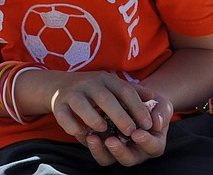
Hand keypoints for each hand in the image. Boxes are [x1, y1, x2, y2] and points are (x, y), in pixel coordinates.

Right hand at [49, 70, 165, 164]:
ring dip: (93, 118)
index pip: (124, 90)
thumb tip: (153, 97)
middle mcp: (88, 83)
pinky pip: (63, 116)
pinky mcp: (59, 105)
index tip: (148, 124)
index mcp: (105, 78)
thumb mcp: (113, 85)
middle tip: (130, 131)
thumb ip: (133, 92)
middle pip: (104, 97)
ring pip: (80, 104)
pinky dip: (73, 126)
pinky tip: (84, 134)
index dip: (137, 107)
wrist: (60, 85)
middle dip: (119, 116)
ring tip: (104, 130)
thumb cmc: (95, 89)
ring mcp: (72, 93)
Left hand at [84, 96, 171, 166]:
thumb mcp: (161, 104)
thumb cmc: (151, 104)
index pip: (152, 147)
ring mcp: (117, 147)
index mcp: (152, 142)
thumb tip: (157, 123)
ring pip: (107, 157)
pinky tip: (81, 131)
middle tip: (111, 141)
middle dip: (119, 151)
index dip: (146, 142)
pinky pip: (93, 147)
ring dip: (99, 150)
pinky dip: (86, 141)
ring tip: (92, 137)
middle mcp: (134, 149)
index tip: (137, 133)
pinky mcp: (102, 142)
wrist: (133, 98)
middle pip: (127, 158)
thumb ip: (162, 112)